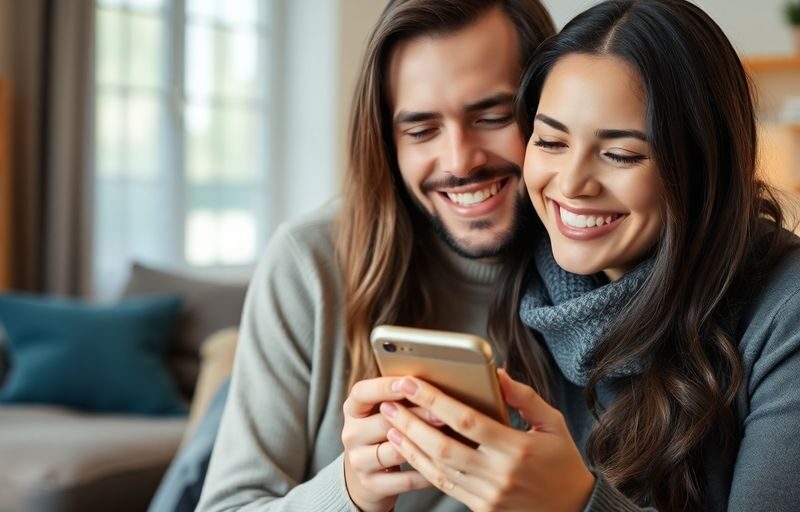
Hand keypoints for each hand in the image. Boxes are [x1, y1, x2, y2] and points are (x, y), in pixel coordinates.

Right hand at [341, 377, 433, 511]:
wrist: (366, 477)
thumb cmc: (383, 434)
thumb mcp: (380, 412)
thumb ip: (399, 397)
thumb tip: (435, 382)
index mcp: (353, 410)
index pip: (362, 392)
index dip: (384, 386)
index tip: (408, 381)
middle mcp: (351, 434)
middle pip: (383, 421)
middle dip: (416, 415)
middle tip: (443, 412)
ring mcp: (359, 461)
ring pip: (394, 451)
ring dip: (422, 445)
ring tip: (448, 438)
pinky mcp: (371, 485)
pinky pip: (404, 480)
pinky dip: (426, 474)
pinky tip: (446, 467)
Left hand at [378, 370, 595, 511]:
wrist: (575, 510)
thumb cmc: (563, 462)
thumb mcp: (553, 424)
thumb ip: (524, 397)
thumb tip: (496, 373)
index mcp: (517, 449)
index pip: (466, 421)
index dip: (434, 400)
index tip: (411, 382)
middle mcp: (499, 474)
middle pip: (443, 447)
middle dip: (410, 423)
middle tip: (389, 403)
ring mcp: (488, 495)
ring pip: (438, 469)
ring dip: (410, 445)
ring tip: (390, 424)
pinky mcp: (482, 508)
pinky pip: (445, 486)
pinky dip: (422, 466)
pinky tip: (409, 450)